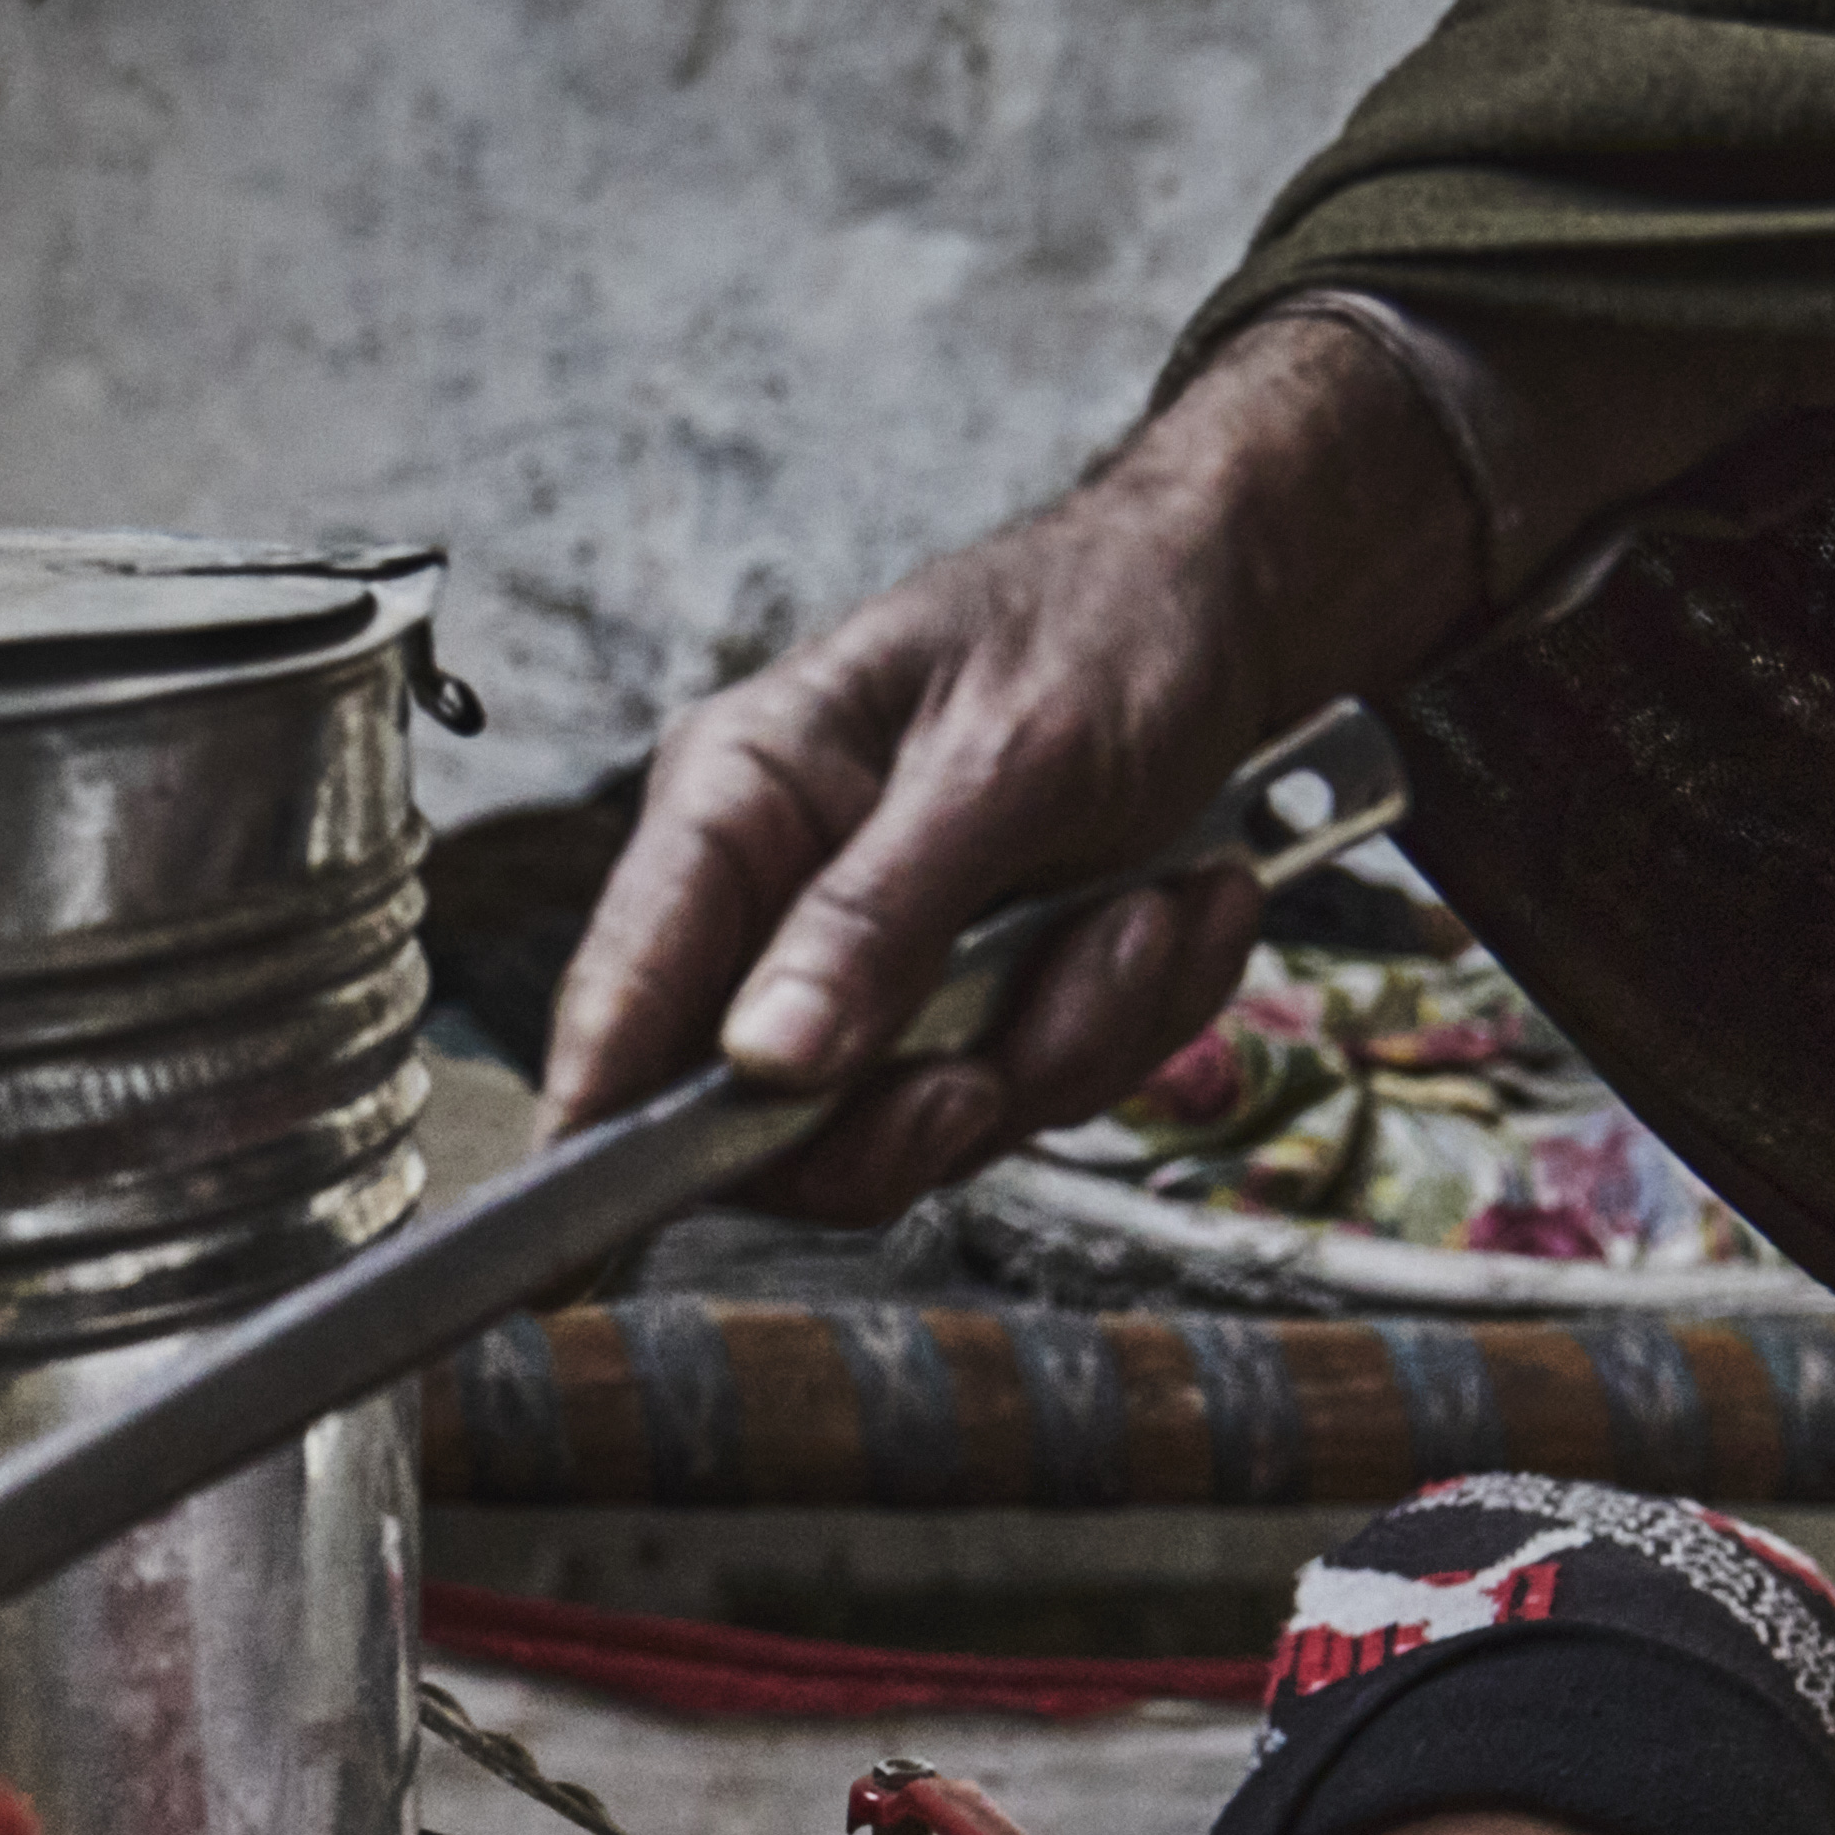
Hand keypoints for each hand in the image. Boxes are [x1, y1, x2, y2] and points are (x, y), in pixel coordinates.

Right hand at [533, 313, 1478, 1225]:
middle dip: (931, 1100)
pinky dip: (1132, 1021)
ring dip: (1070, 1038)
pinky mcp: (976, 1007)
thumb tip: (764, 1063)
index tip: (595, 1230)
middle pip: (772, 1121)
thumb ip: (878, 915)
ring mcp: (881, 968)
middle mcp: (783, 903)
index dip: (597, 1123)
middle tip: (1004, 1066)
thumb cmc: (1105, 624)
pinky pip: (1033, 1095)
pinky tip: (1174, 911)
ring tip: (1149, 911)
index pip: (623, 993)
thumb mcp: (1004, 758)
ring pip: (926, 1123)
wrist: (1240, 603)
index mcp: (737, 803)